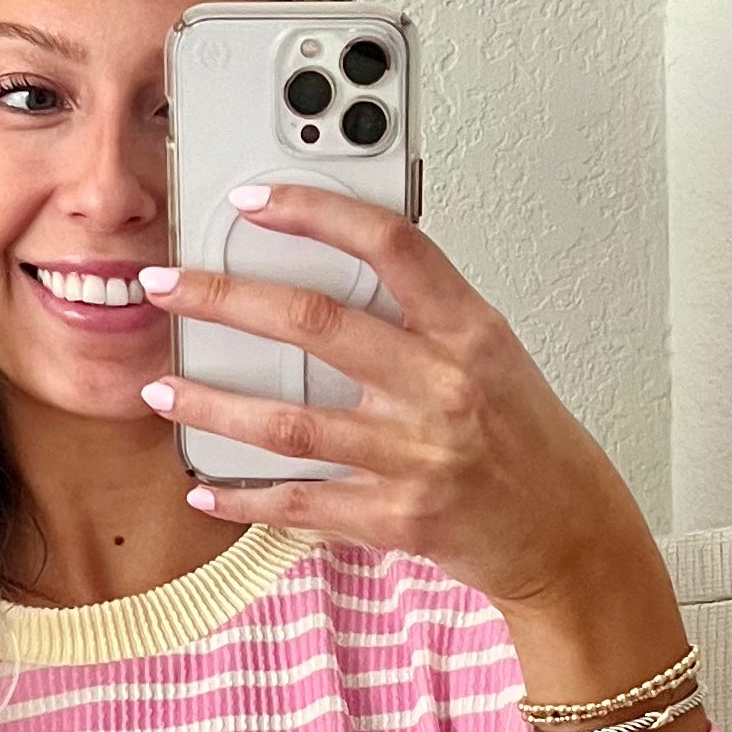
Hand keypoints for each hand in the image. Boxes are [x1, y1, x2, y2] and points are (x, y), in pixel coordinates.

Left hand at [140, 181, 714, 731]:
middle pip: (314, 324)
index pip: (391, 244)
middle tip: (168, 285)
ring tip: (162, 385)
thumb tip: (332, 268)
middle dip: (224, 299)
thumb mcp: (492, 354)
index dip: (317, 212)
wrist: (570, 533)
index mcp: (470, 331)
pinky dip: (244, 498)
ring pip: (289, 421)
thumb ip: (422, 314)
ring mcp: (418, 456)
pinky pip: (302, 504)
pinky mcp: (400, 520)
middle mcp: (443, 386)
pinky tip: (203, 489)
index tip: (253, 198)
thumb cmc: (526, 437)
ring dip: (212, 401)